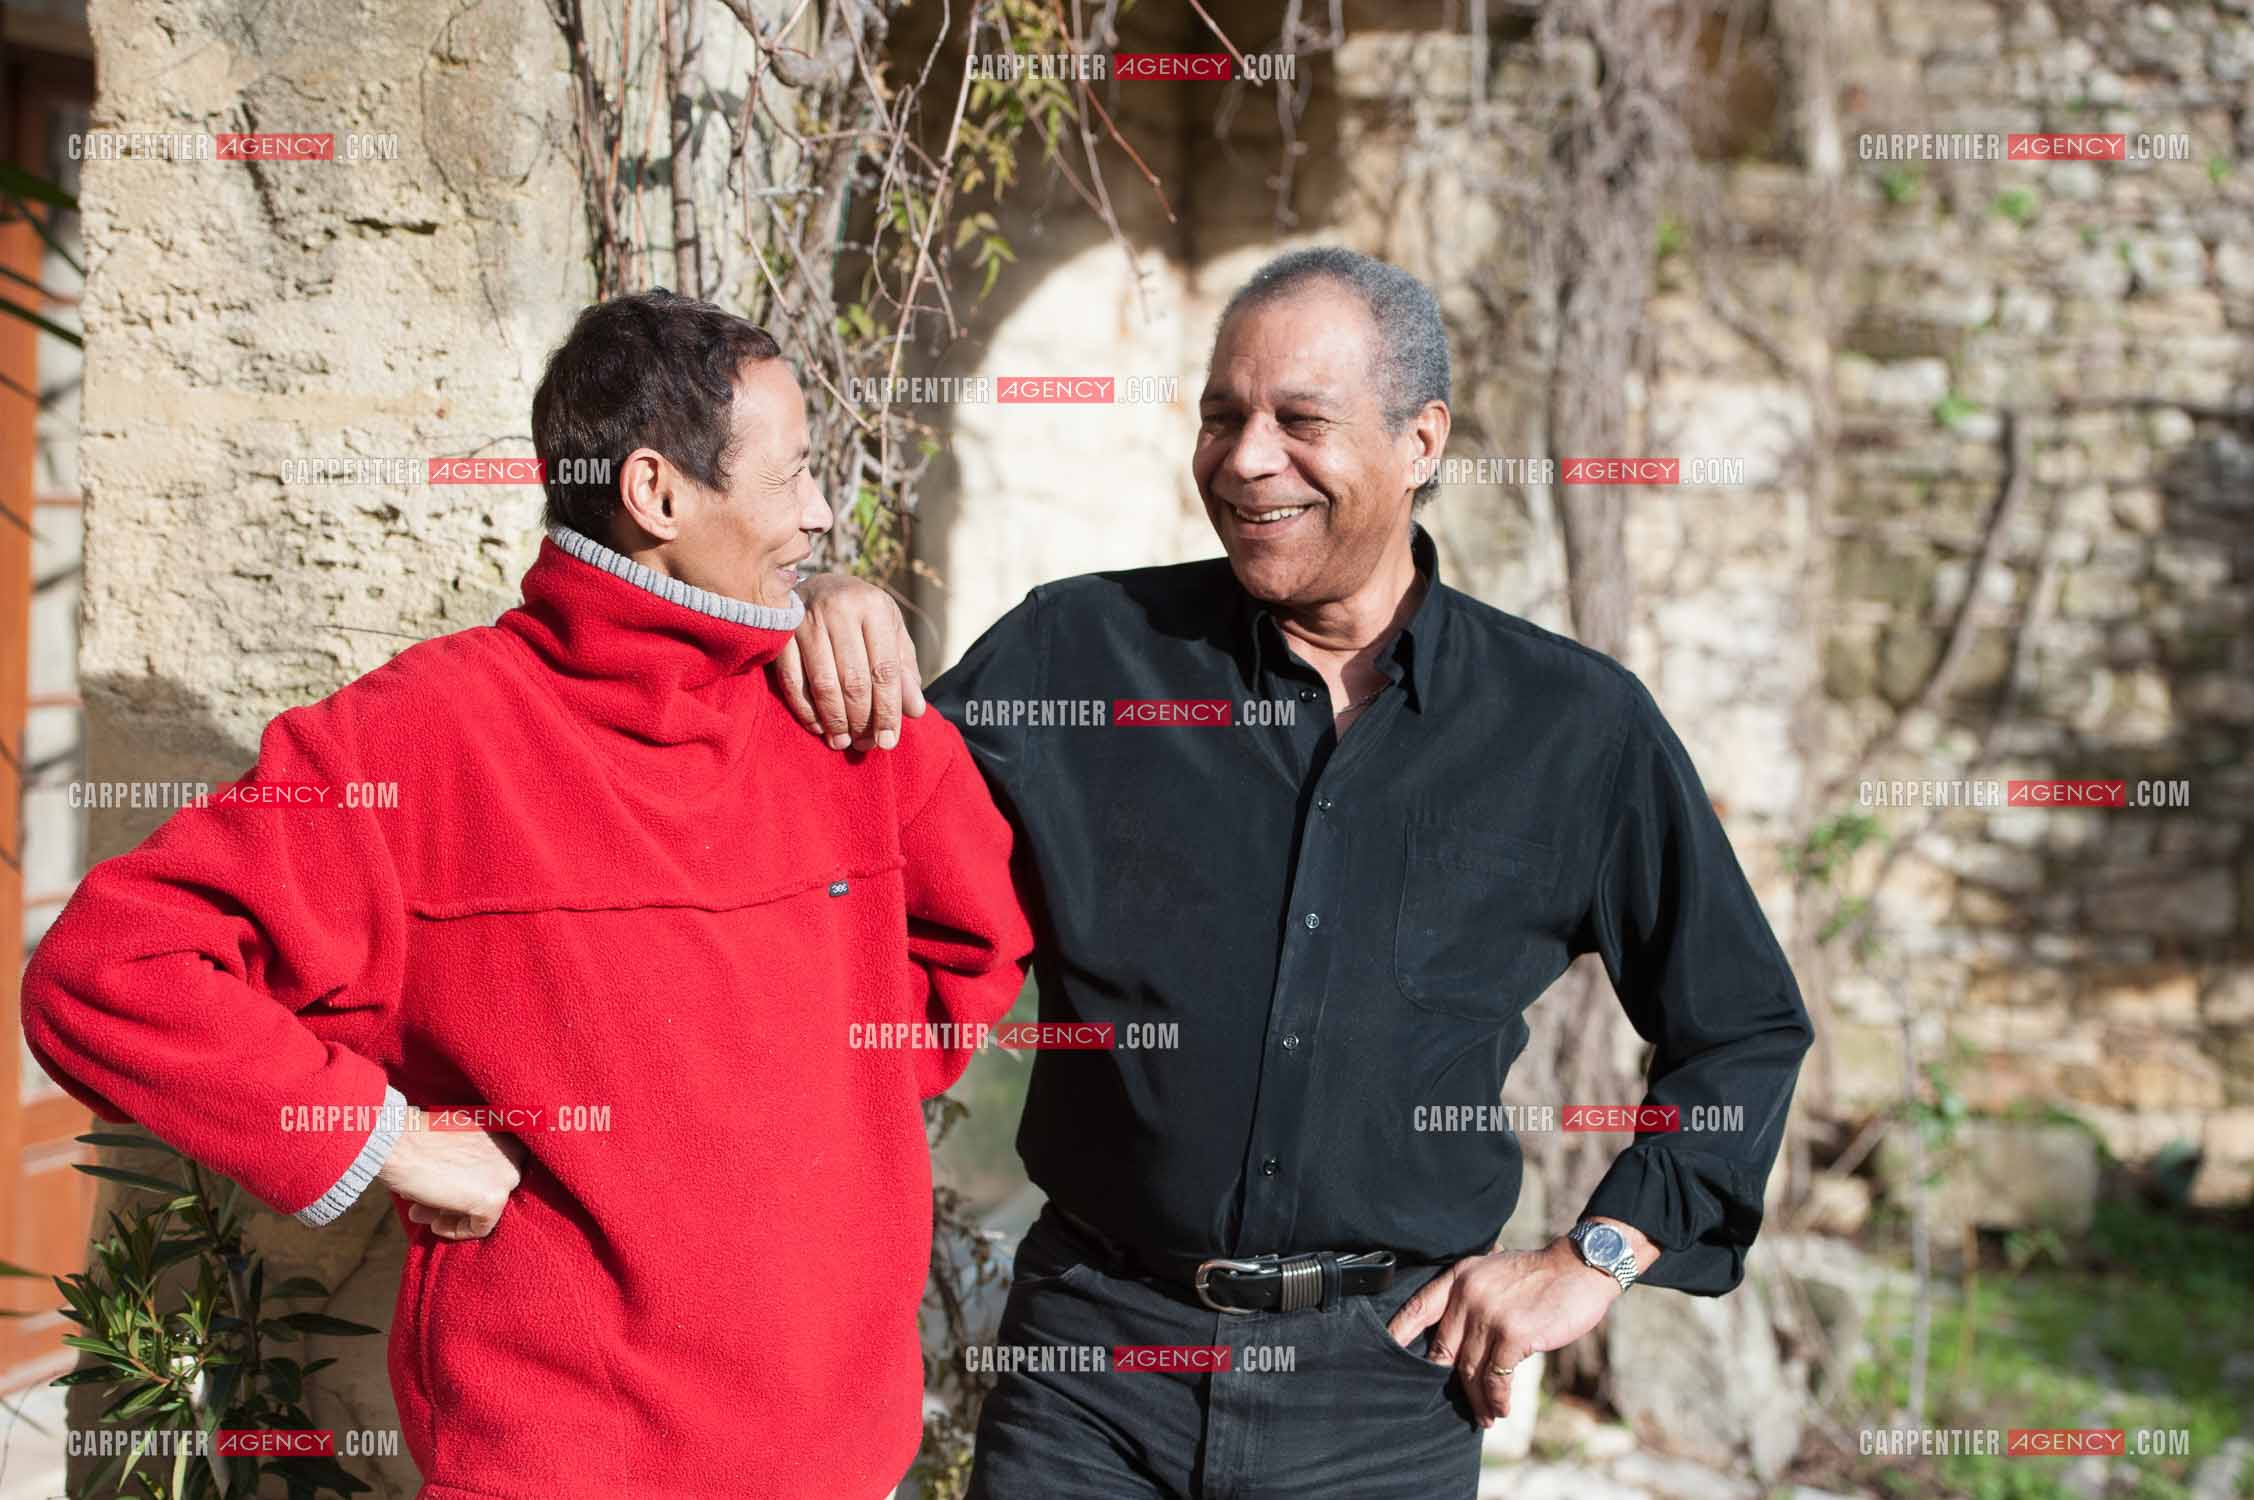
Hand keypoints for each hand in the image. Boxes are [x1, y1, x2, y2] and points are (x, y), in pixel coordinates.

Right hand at [377, 1124, 526, 1239]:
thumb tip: (462, 1184)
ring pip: (483, 1207)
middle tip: (427, 1208)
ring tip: (421, 1213)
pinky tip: (436, 1225)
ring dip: (450, 1213)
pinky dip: (456, 1231)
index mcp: (506, 1133)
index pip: (492, 1170)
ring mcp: (506, 1177)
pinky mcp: (494, 1200)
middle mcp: (514, 1153)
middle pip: (487, 1189)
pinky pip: (481, 1227)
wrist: (399, 1143)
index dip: (464, 1184)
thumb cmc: (417, 1138)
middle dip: (455, 1201)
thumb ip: (468, 1161)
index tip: (440, 1190)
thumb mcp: (455, 1143)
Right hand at [773, 573, 924, 749]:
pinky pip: (792, 681)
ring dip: (834, 720)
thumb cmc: (861, 616)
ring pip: (823, 684)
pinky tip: (818, 727)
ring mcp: (806, 619)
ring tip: (843, 742)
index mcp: (873, 606)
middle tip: (864, 745)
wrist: (815, 586)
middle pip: (854, 680)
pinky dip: (806, 710)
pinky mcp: (780, 632)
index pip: (884, 669)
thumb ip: (903, 669)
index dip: (888, 711)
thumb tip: (915, 711)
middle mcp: (840, 608)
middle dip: (861, 720)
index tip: (889, 742)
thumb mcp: (889, 632)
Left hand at [1386, 1240, 1624, 1424]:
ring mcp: (1489, 1314)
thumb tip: (1455, 1340)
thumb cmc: (1537, 1275)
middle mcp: (1468, 1294)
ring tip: (1484, 1417)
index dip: (1398, 1332)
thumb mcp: (1493, 1271)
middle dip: (1444, 1381)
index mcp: (1459, 1276)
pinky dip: (1497, 1399)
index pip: (1418, 1307)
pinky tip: (1501, 1409)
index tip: (1383, 1354)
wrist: (1578, 1268)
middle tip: (1454, 1403)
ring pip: (1469, 1369)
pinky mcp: (1513, 1334)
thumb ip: (1470, 1296)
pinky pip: (1496, 1377)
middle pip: (1442, 1349)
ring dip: (1476, 1399)